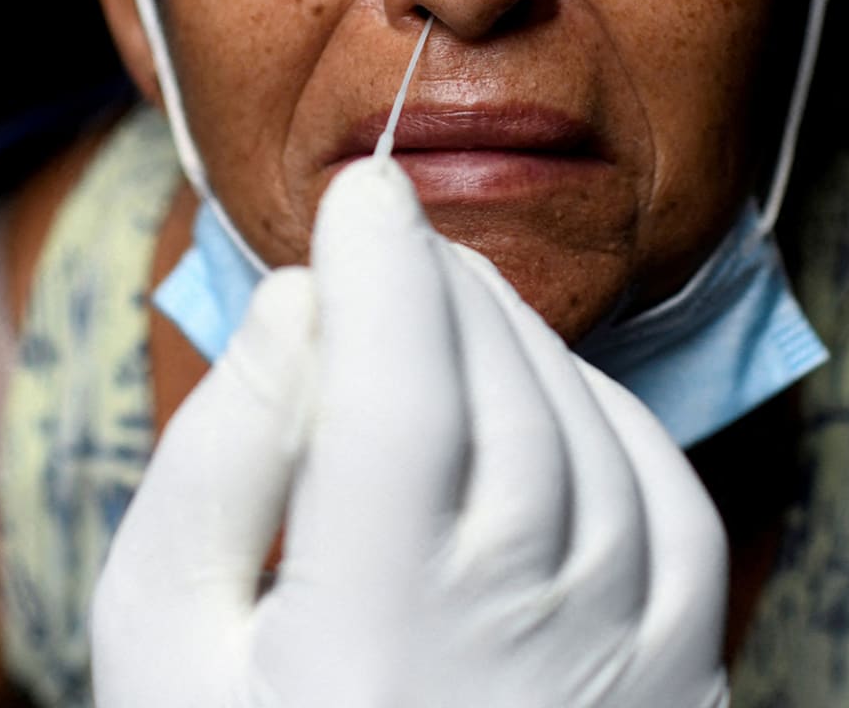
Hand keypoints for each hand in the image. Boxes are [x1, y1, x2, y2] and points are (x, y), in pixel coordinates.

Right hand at [92, 157, 730, 707]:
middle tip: (389, 241)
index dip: (383, 262)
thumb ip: (219, 467)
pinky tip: (549, 400)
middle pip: (500, 383)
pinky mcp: (681, 677)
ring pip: (589, 425)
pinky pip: (670, 499)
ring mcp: (623, 655)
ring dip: (517, 337)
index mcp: (374, 619)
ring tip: (446, 310)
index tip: (357, 190)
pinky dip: (611, 416)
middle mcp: (522, 628)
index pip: (399, 382)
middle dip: (441, 281)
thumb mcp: (166, 645)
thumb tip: (294, 302)